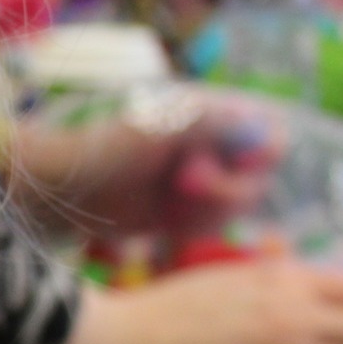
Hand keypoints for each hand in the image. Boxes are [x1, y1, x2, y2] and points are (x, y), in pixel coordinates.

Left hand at [11, 94, 282, 240]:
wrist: (71, 190)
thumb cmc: (111, 147)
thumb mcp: (165, 126)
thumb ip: (218, 121)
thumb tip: (266, 125)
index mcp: (213, 116)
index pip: (270, 132)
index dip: (264, 153)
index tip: (240, 164)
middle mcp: (215, 148)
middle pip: (259, 179)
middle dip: (224, 189)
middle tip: (182, 181)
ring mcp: (204, 182)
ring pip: (236, 208)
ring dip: (204, 210)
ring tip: (167, 198)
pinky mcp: (188, 212)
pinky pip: (212, 227)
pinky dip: (190, 226)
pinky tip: (162, 218)